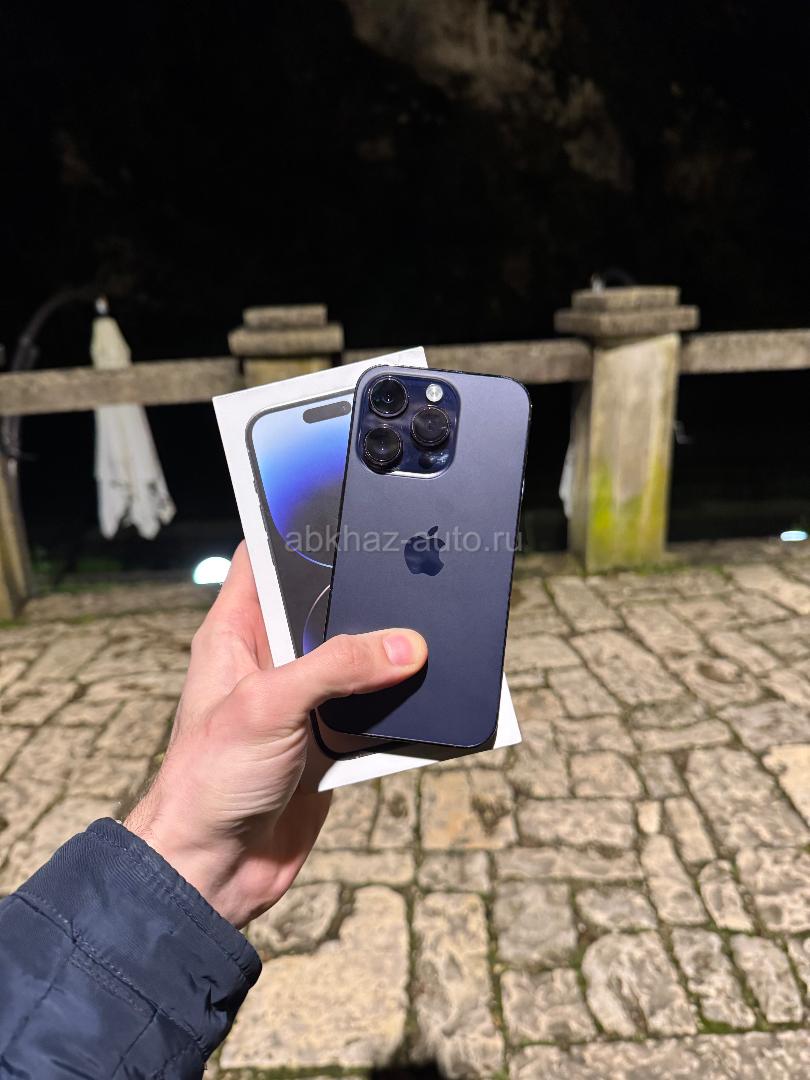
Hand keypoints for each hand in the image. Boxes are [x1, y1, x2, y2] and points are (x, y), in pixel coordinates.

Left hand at [125, 542, 426, 927]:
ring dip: (389, 655)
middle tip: (410, 571)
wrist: (215, 871)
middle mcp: (270, 659)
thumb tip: (405, 645)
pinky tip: (428, 693)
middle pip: (325, 607)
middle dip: (365, 595)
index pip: (264, 559)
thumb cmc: (208, 781)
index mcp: (236, 633)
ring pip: (356, 659)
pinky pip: (372, 709)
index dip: (297, 531)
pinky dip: (398, 704)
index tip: (345, 511)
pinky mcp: (327, 739)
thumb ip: (336, 668)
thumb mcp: (269, 706)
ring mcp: (301, 700)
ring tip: (433, 628)